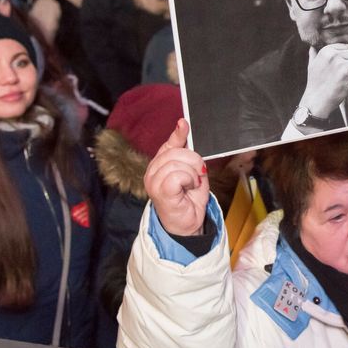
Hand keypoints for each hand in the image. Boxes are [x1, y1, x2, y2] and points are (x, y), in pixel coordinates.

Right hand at [144, 119, 208, 236]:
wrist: (187, 223)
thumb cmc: (188, 198)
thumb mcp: (192, 171)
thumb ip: (188, 152)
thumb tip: (182, 126)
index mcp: (160, 164)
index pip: (169, 144)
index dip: (178, 133)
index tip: (184, 123)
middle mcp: (153, 170)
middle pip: (178, 152)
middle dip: (194, 163)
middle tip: (195, 178)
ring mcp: (153, 181)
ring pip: (179, 163)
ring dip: (192, 175)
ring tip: (190, 186)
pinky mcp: (159, 190)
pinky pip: (178, 175)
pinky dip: (188, 180)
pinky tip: (187, 189)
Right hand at [299, 43, 347, 119]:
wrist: (316, 100)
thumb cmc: (315, 84)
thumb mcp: (311, 65)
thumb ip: (314, 54)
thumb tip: (313, 47)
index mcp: (326, 51)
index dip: (347, 58)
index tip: (340, 66)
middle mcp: (334, 56)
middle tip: (342, 75)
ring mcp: (341, 65)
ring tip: (344, 81)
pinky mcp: (347, 76)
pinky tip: (345, 86)